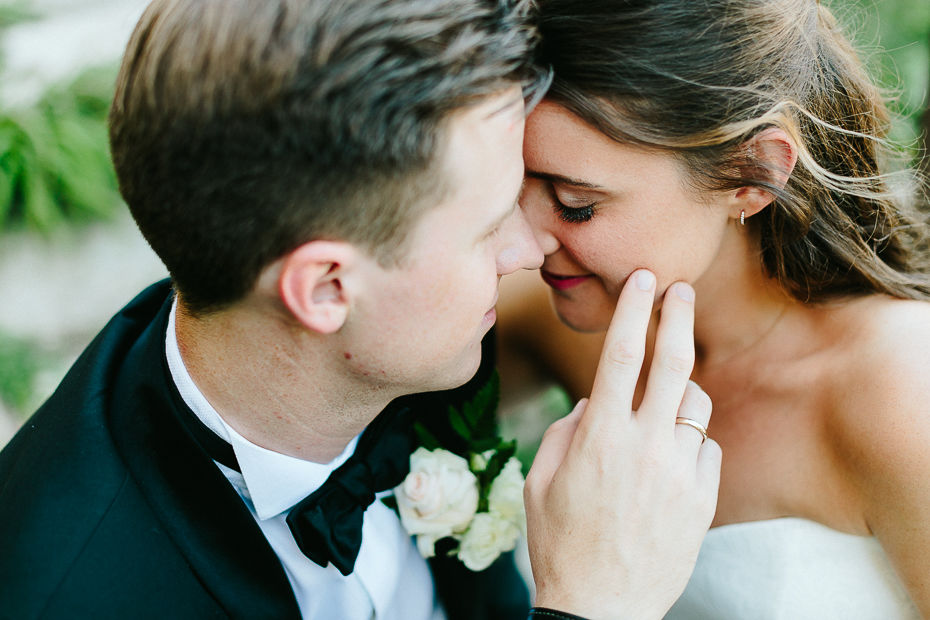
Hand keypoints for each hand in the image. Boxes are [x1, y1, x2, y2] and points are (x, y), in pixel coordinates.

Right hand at [523, 269, 720, 619]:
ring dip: (683, 391)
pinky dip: (689, 442)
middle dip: (678, 317)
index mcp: (598, 437)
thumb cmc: (560, 542)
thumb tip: (593, 401)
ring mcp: (679, 472)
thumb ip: (565, 430)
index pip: (618, 356)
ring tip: (665, 402)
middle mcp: (644, 446)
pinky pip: (706, 448)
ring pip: (696, 404)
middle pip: (672, 364)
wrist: (602, 607)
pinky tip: (669, 461)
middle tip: (681, 290)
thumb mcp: (539, 482)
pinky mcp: (703, 499)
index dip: (632, 311)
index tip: (642, 280)